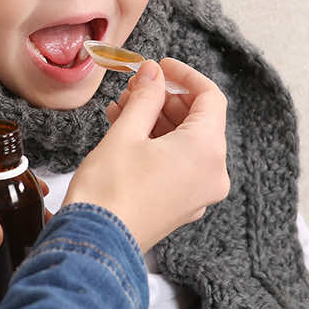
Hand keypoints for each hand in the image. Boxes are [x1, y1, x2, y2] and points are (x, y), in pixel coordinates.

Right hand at [63, 58, 229, 252]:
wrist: (96, 241)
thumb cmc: (110, 188)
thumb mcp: (126, 132)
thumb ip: (145, 97)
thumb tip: (153, 72)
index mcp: (205, 152)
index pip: (210, 98)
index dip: (184, 75)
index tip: (158, 66)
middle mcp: (211, 174)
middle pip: (198, 120)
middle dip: (165, 97)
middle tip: (133, 86)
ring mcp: (198, 192)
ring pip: (186, 141)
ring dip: (157, 118)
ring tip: (122, 105)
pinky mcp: (181, 203)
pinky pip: (178, 161)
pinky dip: (157, 141)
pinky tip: (124, 128)